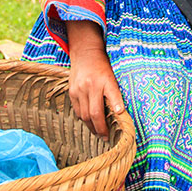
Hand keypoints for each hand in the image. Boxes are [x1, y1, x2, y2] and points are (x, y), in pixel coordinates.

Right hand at [66, 21, 123, 138]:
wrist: (85, 53)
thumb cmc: (102, 66)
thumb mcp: (113, 76)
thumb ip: (115, 93)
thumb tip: (119, 112)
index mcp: (105, 80)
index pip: (112, 96)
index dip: (116, 108)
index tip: (118, 121)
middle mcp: (91, 85)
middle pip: (94, 113)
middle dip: (100, 128)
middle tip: (106, 137)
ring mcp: (79, 89)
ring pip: (84, 115)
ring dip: (91, 127)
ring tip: (98, 133)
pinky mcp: (71, 92)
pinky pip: (77, 110)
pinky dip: (84, 118)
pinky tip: (89, 122)